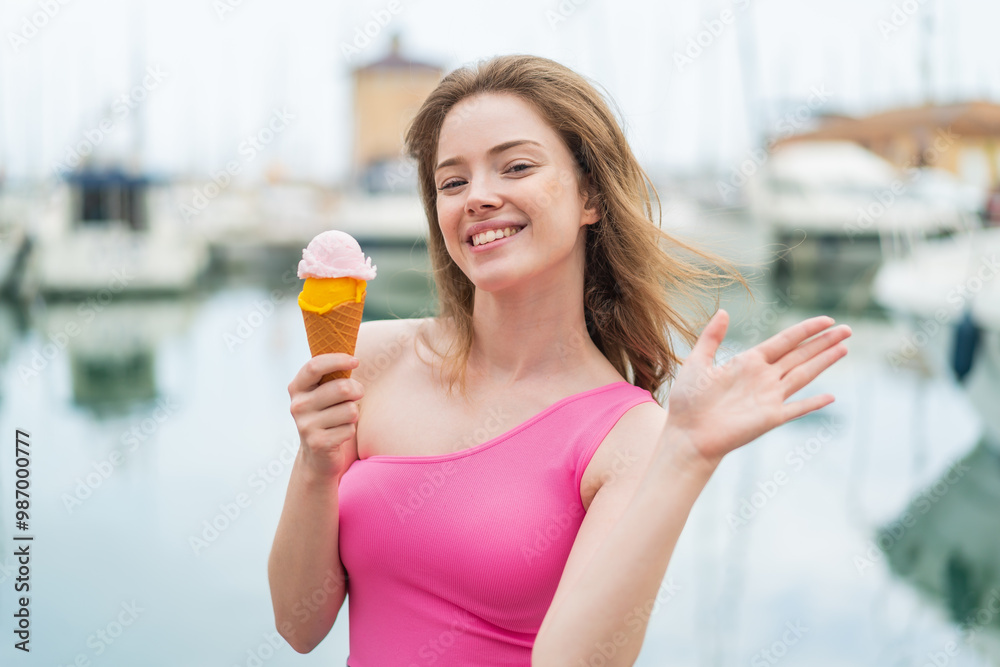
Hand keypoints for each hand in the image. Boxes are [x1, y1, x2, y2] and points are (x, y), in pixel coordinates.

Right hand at [287, 353, 364, 481]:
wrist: (317, 455)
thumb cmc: (327, 415)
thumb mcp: (323, 392)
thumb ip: (331, 375)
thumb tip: (352, 357)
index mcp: (297, 387)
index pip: (315, 366)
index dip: (338, 360)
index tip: (355, 361)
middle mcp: (298, 405)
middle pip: (342, 388)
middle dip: (357, 390)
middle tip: (356, 396)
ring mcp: (306, 425)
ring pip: (350, 409)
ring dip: (353, 414)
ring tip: (342, 419)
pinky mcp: (318, 443)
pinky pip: (349, 429)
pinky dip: (350, 430)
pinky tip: (338, 434)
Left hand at [665, 310, 850, 467]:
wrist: (686, 434)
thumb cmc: (688, 400)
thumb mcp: (698, 362)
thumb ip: (712, 337)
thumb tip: (725, 311)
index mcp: (748, 362)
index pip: (785, 341)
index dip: (806, 330)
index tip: (827, 320)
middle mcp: (763, 377)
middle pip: (800, 355)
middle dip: (824, 342)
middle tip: (848, 330)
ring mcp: (769, 398)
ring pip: (804, 375)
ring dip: (825, 362)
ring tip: (845, 349)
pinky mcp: (770, 418)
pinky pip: (797, 408)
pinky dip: (814, 404)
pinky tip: (831, 397)